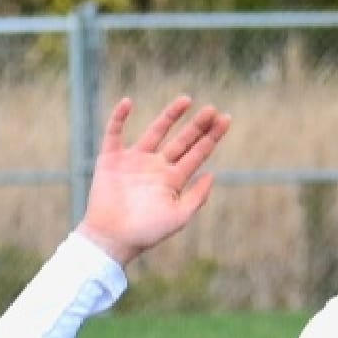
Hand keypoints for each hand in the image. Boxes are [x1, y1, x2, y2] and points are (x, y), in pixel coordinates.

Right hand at [77, 96, 230, 266]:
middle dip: (197, 125)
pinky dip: (119, 117)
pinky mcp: (112, 158)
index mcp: (173, 180)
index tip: (225, 120)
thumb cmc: (147, 232)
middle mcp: (157, 167)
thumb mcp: (179, 217)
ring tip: (187, 99)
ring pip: (155, 130)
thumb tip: (212, 175)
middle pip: (182, 140)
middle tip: (212, 110)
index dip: (211, 138)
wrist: (113, 238)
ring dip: (170, 115)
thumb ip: (197, 197)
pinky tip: (128, 103)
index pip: (197, 154)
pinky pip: (115, 132)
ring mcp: (135, 160)